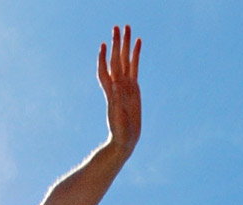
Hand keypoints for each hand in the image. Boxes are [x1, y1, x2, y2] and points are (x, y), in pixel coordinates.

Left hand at [97, 24, 141, 156]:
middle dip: (117, 44)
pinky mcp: (134, 88)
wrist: (124, 140)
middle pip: (117, 60)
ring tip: (127, 28)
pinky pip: (134, 67)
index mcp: (112, 93)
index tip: (104, 45)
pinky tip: (138, 42)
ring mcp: (125, 85)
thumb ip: (115, 103)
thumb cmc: (119, 133)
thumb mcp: (117, 117)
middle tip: (118, 26)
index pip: (106, 71)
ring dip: (126, 44)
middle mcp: (117, 86)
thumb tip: (114, 86)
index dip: (104, 59)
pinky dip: (135, 55)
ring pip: (125, 60)